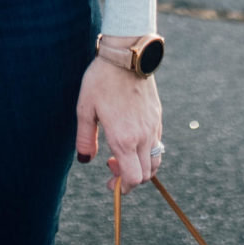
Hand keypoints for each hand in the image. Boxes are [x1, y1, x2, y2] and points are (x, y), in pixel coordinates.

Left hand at [75, 55, 162, 195]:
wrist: (127, 56)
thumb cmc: (102, 80)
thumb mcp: (85, 109)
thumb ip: (85, 138)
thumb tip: (86, 160)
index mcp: (124, 138)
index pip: (133, 178)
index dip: (121, 188)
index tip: (109, 184)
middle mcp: (143, 136)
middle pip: (146, 174)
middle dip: (129, 179)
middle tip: (111, 166)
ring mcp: (153, 127)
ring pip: (155, 161)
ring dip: (140, 166)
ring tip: (122, 153)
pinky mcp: (158, 117)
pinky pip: (157, 144)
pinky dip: (146, 151)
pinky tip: (131, 137)